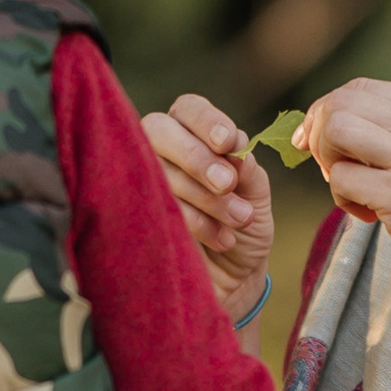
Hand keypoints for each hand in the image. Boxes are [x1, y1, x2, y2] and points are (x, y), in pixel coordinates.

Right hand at [142, 91, 275, 321]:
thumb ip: (248, 171)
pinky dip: (193, 223)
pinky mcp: (134, 216)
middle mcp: (159, 152)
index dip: (206, 120)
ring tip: (239, 219)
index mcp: (192, 134)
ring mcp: (140, 183)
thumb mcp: (256, 198)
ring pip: (157, 172)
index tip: (229, 142)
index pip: (188, 109)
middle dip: (196, 157)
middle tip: (227, 183)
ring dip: (203, 197)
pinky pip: (151, 208)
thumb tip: (238, 148)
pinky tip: (221, 240)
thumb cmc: (243, 227)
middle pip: (158, 131)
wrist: (234, 281)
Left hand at [301, 78, 390, 313]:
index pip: (361, 88)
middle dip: (319, 135)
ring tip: (352, 191)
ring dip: (328, 162)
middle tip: (332, 170)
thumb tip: (326, 122)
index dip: (328, 114)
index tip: (320, 144)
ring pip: (336, 129)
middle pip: (341, 103)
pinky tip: (370, 217)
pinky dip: (342, 199)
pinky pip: (341, 179)